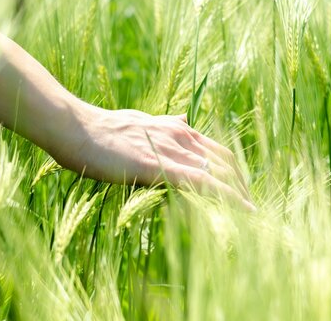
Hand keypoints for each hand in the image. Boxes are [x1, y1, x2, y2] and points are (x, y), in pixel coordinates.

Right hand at [53, 107, 254, 210]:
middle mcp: (180, 135)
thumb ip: (165, 124)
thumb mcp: (141, 121)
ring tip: (252, 212)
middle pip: (224, 161)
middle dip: (241, 183)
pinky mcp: (160, 167)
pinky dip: (227, 196)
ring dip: (239, 193)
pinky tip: (243, 210)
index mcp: (176, 127)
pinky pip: (203, 182)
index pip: (216, 149)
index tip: (240, 186)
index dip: (232, 169)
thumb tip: (185, 119)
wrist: (78, 129)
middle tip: (250, 204)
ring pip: (219, 172)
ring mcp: (172, 150)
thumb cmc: (103, 129)